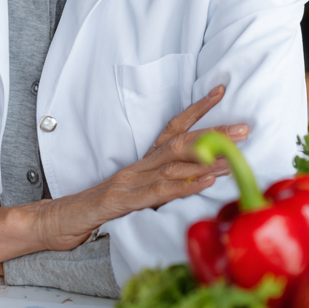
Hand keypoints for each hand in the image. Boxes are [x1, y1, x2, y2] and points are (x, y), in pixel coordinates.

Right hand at [0, 85, 247, 265]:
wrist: (63, 219)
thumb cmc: (100, 208)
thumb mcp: (139, 194)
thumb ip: (164, 184)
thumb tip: (198, 179)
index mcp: (145, 160)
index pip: (174, 126)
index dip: (198, 107)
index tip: (222, 89)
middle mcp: (140, 164)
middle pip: (180, 140)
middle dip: (214, 131)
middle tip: (245, 127)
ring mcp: (132, 181)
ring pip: (172, 163)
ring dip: (206, 159)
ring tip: (233, 155)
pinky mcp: (124, 200)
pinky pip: (158, 191)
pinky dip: (184, 185)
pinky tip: (204, 182)